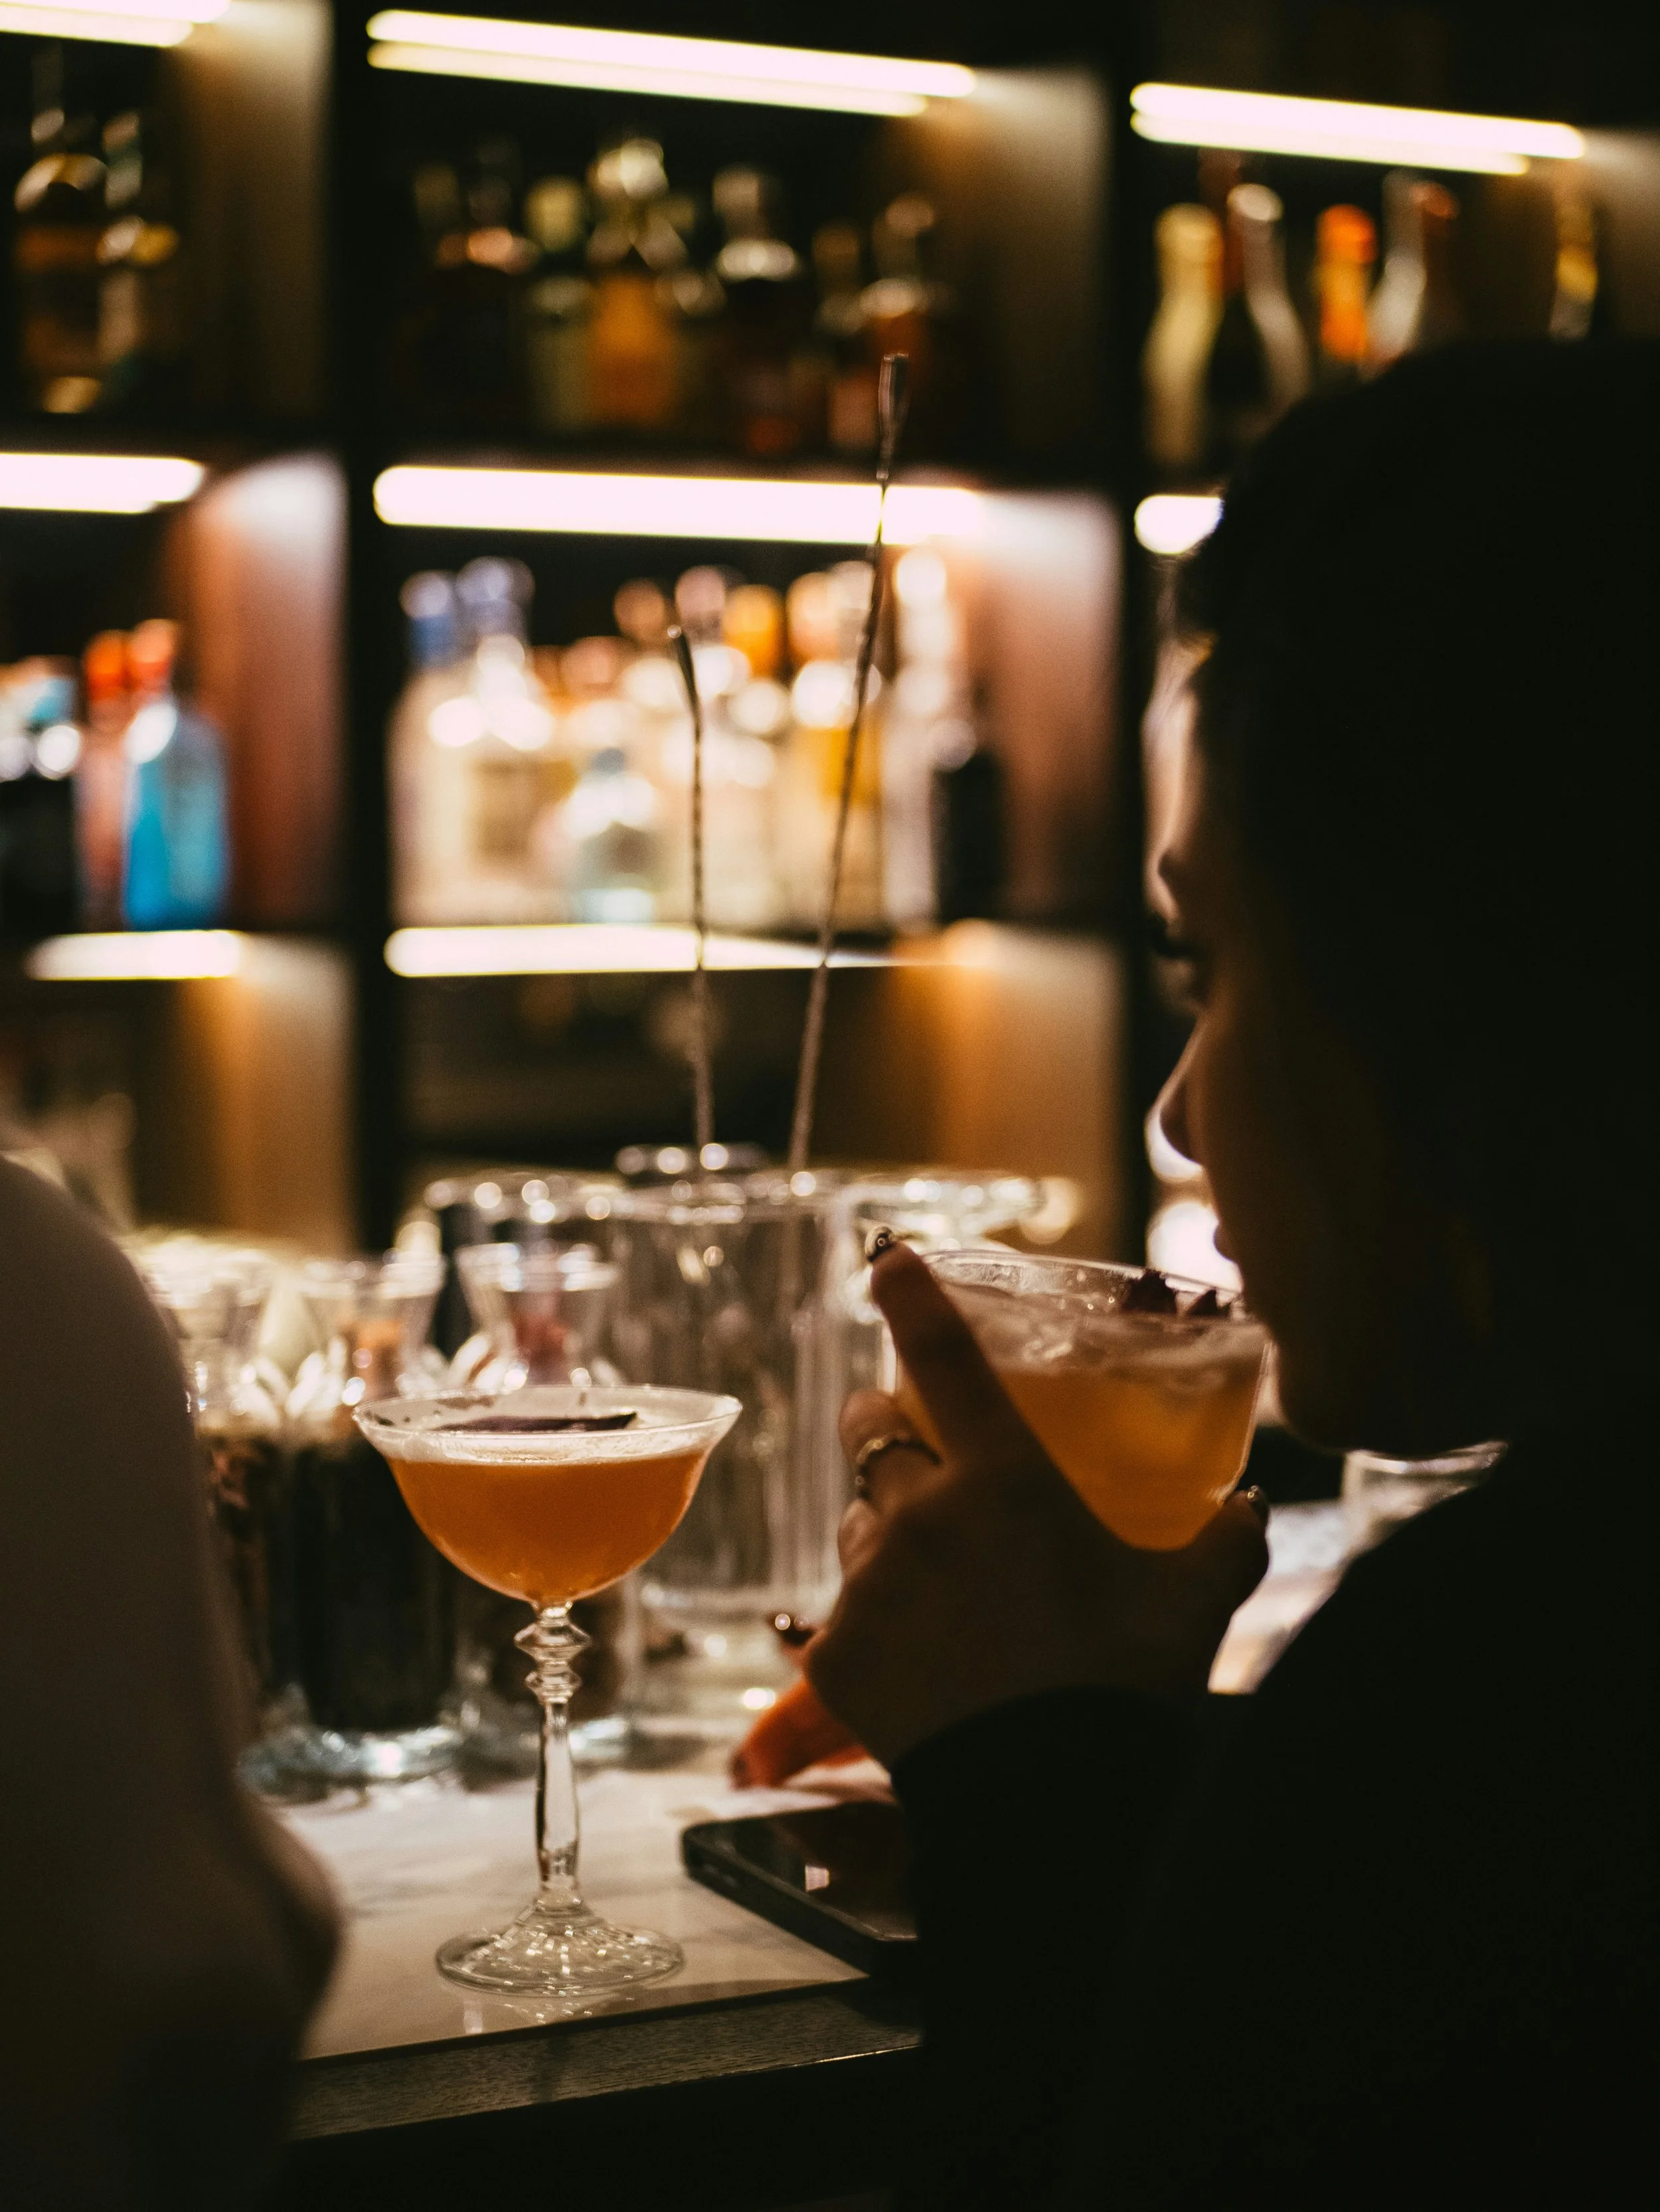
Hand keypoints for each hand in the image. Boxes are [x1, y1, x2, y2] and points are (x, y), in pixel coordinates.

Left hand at [804, 1243, 1268, 1765]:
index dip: (910, 1298)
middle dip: (880, 1423)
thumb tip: (1249, 1506)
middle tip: (911, 1442)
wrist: (1055, 1808)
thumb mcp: (1194, 1603)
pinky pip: (840, 1618)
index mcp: (1002, 1480)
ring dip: (883, 1532)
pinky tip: (921, 1664)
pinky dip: (873, 1628)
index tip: (886, 1259)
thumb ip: (1225, 1540)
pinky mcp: (835, 1656)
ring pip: (854, 1527)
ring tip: (933, 1578)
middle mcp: (920, 1515)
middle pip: (866, 1433)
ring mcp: (868, 1586)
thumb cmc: (1125, 1690)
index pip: (943, 1357)